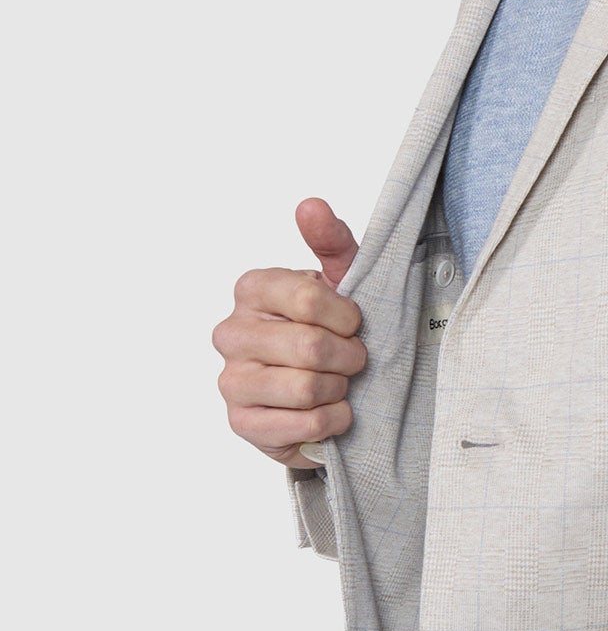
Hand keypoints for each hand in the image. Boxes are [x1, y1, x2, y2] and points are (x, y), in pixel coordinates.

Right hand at [213, 198, 365, 467]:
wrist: (324, 387)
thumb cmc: (332, 327)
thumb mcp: (342, 280)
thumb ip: (331, 241)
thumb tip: (311, 205)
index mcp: (252, 288)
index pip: (307, 297)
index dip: (346, 317)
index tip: (353, 323)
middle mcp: (230, 332)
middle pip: (310, 346)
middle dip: (349, 356)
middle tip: (353, 359)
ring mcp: (230, 380)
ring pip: (306, 387)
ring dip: (340, 388)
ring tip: (340, 383)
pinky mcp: (241, 423)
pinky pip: (302, 425)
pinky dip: (331, 420)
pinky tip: (331, 411)